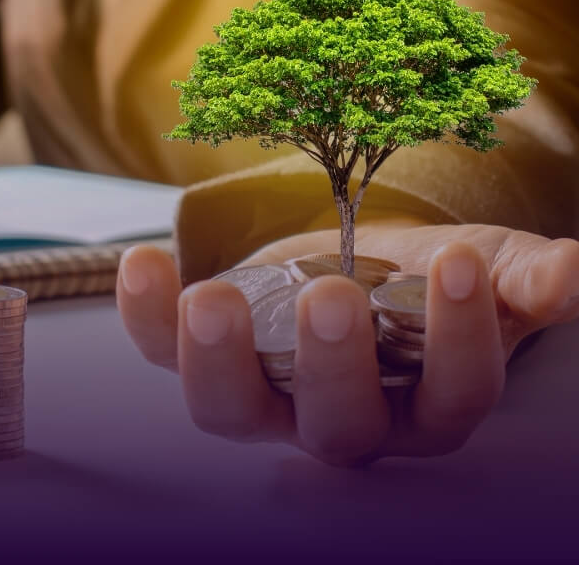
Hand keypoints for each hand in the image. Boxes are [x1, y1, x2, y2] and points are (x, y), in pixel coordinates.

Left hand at [117, 224, 578, 464]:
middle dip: (333, 368)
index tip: (456, 264)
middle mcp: (342, 416)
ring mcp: (264, 392)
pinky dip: (143, 315)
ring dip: (215, 361)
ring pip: (231, 412)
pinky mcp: (205, 354)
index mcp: (423, 402)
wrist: (354, 251)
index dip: (458, 340)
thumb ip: (522, 279)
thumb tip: (572, 274)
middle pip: (337, 427)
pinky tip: (143, 264)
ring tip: (211, 299)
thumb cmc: (425, 274)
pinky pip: (158, 354)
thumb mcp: (486, 267)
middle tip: (330, 296)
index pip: (451, 396)